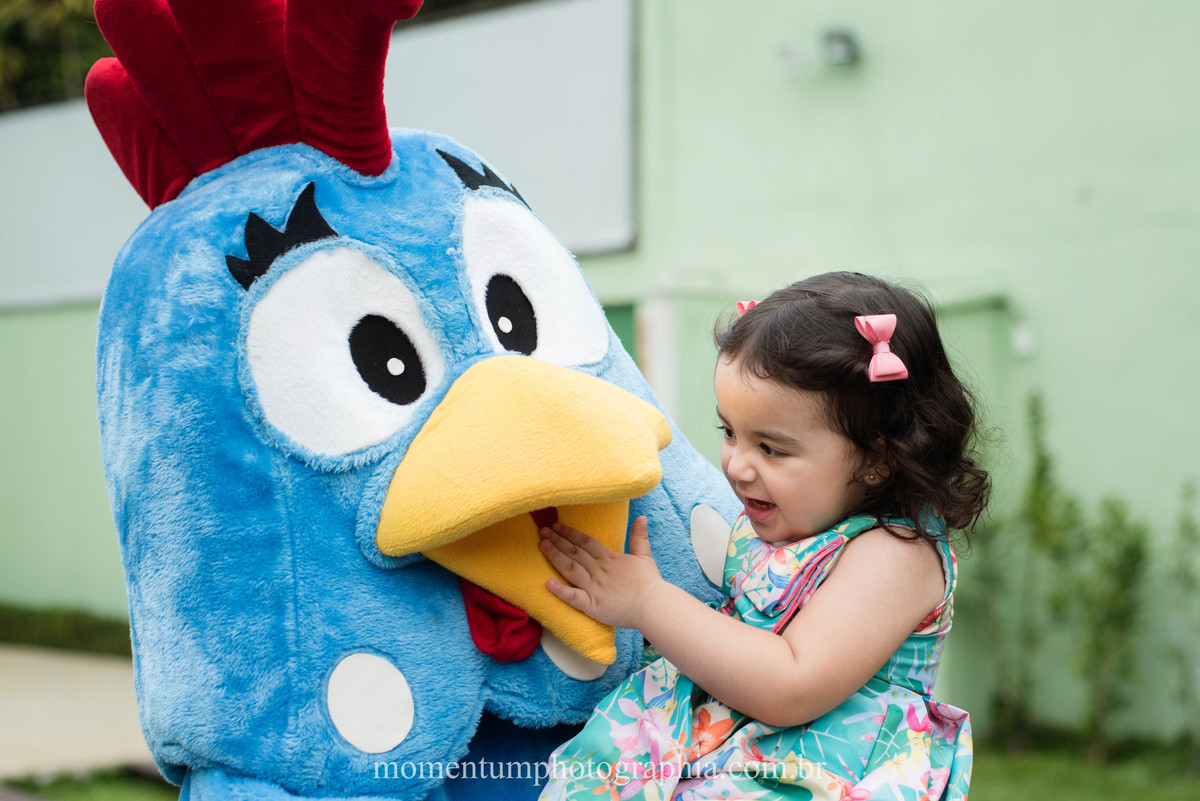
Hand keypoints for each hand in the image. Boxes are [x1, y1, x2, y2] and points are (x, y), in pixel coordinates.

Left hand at [538, 516, 662, 629]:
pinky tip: (547, 583)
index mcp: (609, 558)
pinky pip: (574, 597)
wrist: (654, 606)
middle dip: (557, 540)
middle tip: (541, 531)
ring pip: (570, 568)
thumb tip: (642, 517)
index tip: (556, 526)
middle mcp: (599, 570)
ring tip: (541, 546)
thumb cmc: (649, 583)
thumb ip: (639, 537)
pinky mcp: (593, 605)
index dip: (569, 533)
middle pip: (574, 552)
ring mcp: (594, 587)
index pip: (585, 541)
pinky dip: (560, 591)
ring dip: (555, 556)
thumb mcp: (644, 556)